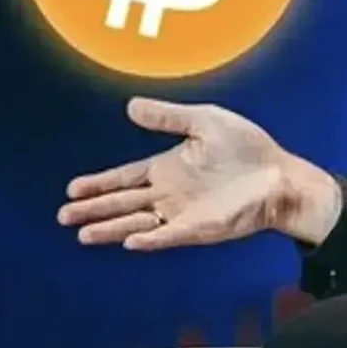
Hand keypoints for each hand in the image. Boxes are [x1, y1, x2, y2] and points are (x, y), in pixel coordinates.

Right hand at [58, 98, 342, 250]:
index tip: (72, 188)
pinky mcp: (201, 228)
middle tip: (63, 216)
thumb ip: (169, 118)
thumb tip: (131, 106)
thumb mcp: (206, 122)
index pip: (125, 178)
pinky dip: (151, 239)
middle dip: (94, 209)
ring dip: (112, 228)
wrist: (282, 175)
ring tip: (83, 234)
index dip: (99, 183)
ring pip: (139, 223)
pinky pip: (170, 235)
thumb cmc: (250, 149)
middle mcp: (171, 193)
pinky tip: (130, 241)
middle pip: (124, 203)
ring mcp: (184, 213)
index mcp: (169, 167)